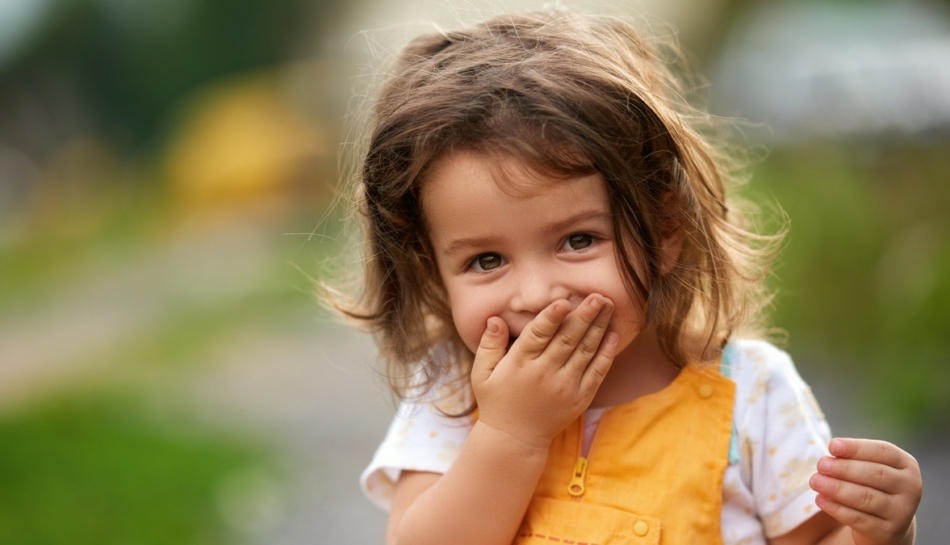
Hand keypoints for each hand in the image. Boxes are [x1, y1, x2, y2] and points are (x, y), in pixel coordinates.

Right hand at [470, 294, 617, 448]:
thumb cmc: (496, 401)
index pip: (538, 335)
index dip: (551, 317)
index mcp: (519, 364)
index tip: (564, 301)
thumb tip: (495, 319)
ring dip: (599, 326)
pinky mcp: (580, 398)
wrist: (515, 440)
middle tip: (599, 295)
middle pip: (568, 339)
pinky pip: (597, 372)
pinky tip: (612, 334)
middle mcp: (544, 374)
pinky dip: (606, 353)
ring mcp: (565, 387)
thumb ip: (489, 345)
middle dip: (585, 315)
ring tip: (609, 305)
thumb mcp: (482, 374)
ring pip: (586, 351)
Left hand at [809, 438, 921, 544]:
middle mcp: (910, 488)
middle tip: (821, 465)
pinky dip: (836, 508)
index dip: (857, 448)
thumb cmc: (871, 485)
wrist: (885, 524)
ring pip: (867, 497)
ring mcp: (902, 512)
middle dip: (844, 468)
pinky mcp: (888, 532)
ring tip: (815, 481)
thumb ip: (854, 459)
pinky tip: (820, 499)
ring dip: (837, 488)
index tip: (832, 445)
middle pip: (876, 474)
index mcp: (907, 465)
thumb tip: (832, 453)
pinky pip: (859, 518)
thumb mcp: (868, 469)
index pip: (883, 451)